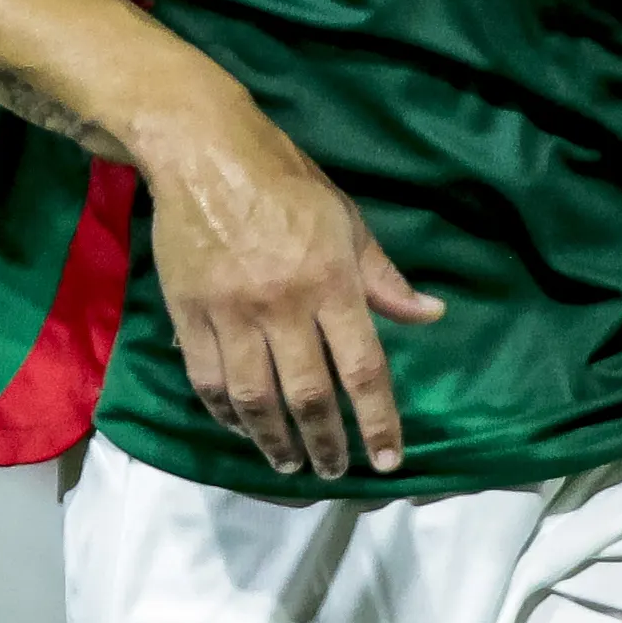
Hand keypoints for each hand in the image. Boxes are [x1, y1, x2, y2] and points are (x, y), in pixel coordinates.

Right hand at [136, 84, 442, 480]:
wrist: (204, 152)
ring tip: (289, 463)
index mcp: (330, 280)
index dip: (379, 422)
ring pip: (255, 398)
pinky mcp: (190, 313)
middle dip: (325, 443)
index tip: (388, 460)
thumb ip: (384, 277)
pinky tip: (243, 427)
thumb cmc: (285, 182)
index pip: (363, 367)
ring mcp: (232, 312)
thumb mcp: (346, 220)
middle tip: (332, 470)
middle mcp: (283, 304)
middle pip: (309, 394)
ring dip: (275, 442)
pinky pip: (208, 380)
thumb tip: (431, 314)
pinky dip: (227, 413)